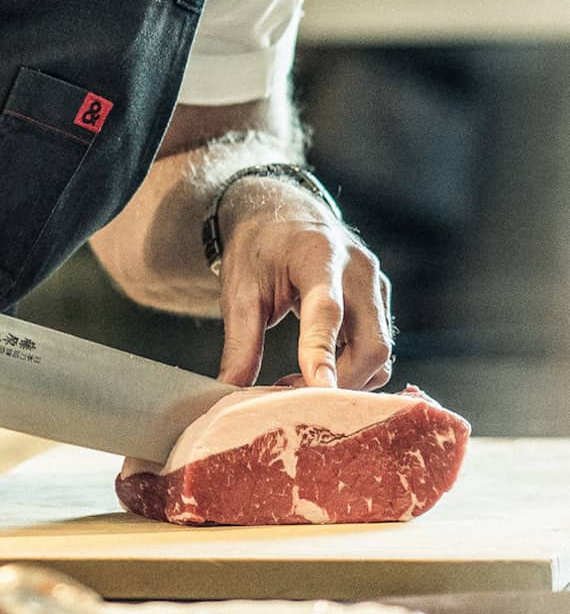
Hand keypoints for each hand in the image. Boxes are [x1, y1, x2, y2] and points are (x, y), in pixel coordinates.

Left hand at [214, 179, 392, 390]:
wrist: (283, 216)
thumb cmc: (259, 249)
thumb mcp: (240, 290)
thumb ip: (240, 341)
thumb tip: (232, 389)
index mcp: (320, 255)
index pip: (327, 310)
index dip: (323, 351)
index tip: (318, 387)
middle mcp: (359, 270)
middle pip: (370, 343)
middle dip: (338, 381)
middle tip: (291, 398)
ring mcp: (377, 286)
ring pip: (380, 352)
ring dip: (346, 381)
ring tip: (296, 385)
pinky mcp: (380, 303)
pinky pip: (378, 349)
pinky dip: (354, 371)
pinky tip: (318, 375)